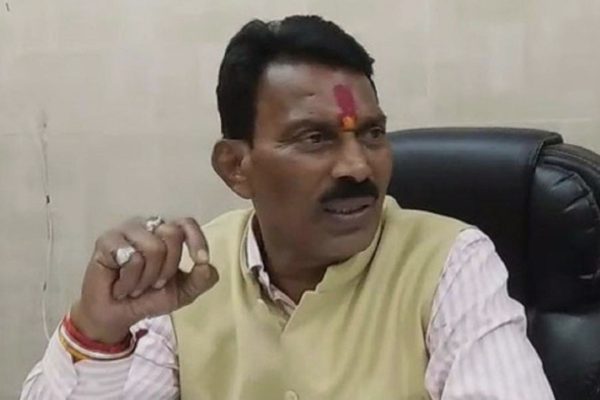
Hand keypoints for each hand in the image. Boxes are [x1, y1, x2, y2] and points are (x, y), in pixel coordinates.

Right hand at [70, 217, 217, 343]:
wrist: (117, 316)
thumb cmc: (148, 298)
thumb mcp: (183, 292)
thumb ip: (201, 279)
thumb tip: (206, 265)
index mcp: (167, 234)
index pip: (186, 223)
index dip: (197, 239)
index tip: (201, 260)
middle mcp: (148, 227)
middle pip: (172, 234)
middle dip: (167, 268)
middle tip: (153, 284)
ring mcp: (126, 231)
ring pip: (153, 247)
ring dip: (146, 278)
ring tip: (135, 287)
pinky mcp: (106, 241)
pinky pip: (129, 257)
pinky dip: (129, 279)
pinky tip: (120, 285)